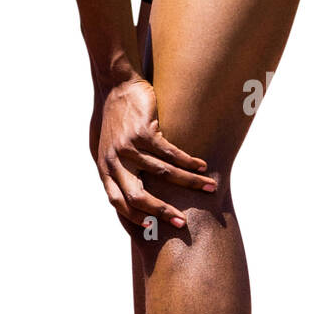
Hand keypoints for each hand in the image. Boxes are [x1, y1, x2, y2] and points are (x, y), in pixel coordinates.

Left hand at [94, 77, 215, 228]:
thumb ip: (116, 169)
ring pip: (162, 173)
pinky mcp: (143, 132)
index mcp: (104, 168)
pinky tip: (202, 166)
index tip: (154, 229)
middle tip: (182, 222)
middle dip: (162, 212)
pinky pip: (171, 153)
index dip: (135, 218)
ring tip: (209, 188)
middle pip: (137, 197)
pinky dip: (189, 162)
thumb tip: (130, 193)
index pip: (117, 202)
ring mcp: (128, 146)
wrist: (115, 84)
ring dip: (189, 183)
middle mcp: (114, 160)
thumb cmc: (114, 117)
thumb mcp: (107, 146)